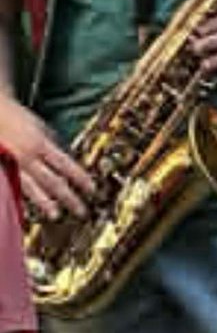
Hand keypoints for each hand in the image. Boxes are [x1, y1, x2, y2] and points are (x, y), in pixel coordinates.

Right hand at [0, 92, 94, 220]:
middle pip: (51, 180)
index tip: (92, 189)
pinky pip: (14, 187)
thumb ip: (52, 141)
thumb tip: (67, 154)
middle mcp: (27, 157)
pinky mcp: (2, 172)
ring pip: (31, 188)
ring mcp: (12, 166)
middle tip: (82, 211)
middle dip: (68, 196)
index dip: (79, 177)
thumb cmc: (17, 118)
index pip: (65, 164)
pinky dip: (22, 199)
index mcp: (40, 143)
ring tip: (56, 215)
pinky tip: (27, 209)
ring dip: (45, 202)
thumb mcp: (39, 126)